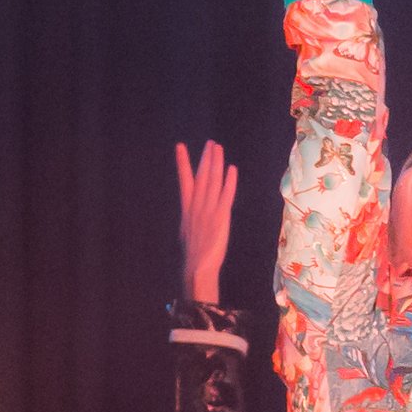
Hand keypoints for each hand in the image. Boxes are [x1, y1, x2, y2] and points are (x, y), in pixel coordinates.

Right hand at [174, 142, 237, 301]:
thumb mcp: (187, 231)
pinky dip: (229, 182)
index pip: (184, 181)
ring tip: (217, 149)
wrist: (197, 268)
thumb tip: (190, 210)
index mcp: (187, 209)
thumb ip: (190, 217)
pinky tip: (231, 169)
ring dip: (215, 164)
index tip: (180, 147)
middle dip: (205, 159)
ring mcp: (208, 211)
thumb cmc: (194, 254)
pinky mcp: (220, 218)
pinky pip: (225, 196)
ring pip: (212, 182)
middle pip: (201, 177)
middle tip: (210, 144)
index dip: (183, 163)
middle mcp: (196, 206)